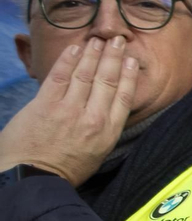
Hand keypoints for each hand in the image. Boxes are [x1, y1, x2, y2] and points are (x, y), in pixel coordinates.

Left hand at [0, 37, 140, 185]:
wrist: (31, 179)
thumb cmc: (63, 171)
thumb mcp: (95, 154)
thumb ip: (102, 130)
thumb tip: (104, 109)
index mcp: (107, 132)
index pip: (123, 97)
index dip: (128, 75)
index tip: (131, 61)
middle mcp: (92, 118)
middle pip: (107, 80)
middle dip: (113, 58)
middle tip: (117, 41)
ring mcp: (68, 110)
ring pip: (85, 74)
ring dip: (93, 54)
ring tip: (99, 40)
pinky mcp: (46, 105)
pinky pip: (60, 76)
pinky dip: (69, 60)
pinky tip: (76, 48)